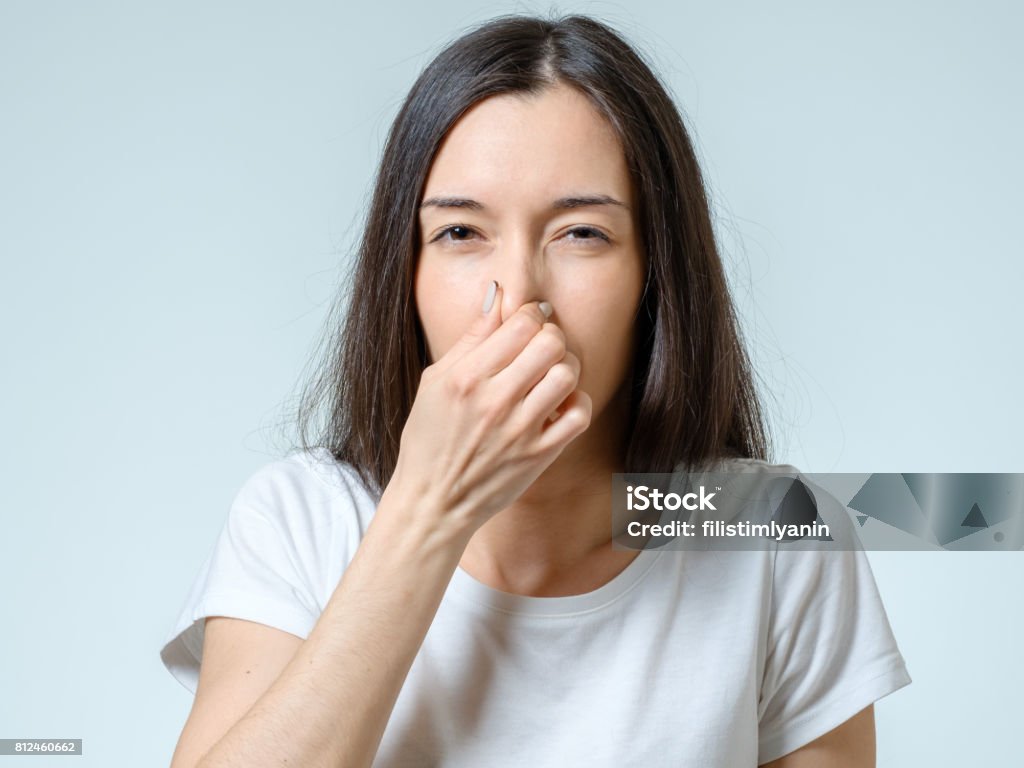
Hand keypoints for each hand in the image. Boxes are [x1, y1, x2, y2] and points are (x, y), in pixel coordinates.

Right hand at [389, 281, 591, 533]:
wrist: (433, 501)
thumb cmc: (429, 437)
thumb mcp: (436, 381)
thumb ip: (471, 338)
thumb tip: (497, 295)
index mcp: (466, 378)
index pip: (520, 323)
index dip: (530, 313)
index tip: (528, 320)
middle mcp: (495, 401)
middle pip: (550, 342)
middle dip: (550, 336)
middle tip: (541, 345)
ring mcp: (521, 430)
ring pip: (567, 374)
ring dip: (564, 366)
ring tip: (550, 373)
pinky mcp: (540, 455)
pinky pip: (580, 414)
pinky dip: (577, 402)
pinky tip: (560, 403)